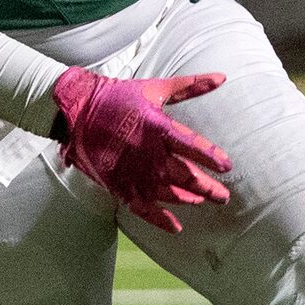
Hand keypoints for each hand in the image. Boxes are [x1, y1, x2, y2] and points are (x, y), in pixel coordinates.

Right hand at [48, 66, 232, 233]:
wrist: (76, 112)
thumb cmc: (118, 97)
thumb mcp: (155, 88)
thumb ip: (190, 86)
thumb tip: (222, 77)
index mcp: (157, 127)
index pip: (191, 145)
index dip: (211, 157)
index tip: (228, 167)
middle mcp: (147, 153)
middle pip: (185, 176)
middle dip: (208, 188)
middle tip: (224, 196)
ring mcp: (132, 172)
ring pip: (168, 194)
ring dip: (188, 199)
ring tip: (201, 200)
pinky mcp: (118, 185)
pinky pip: (142, 208)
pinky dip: (159, 220)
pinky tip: (175, 228)